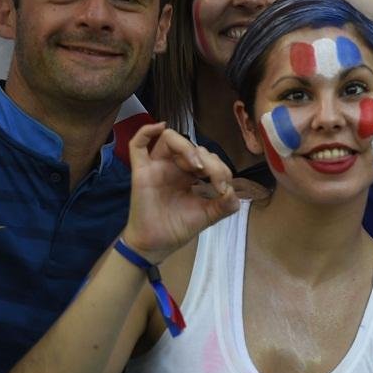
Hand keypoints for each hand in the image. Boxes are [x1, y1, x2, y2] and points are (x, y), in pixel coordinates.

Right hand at [122, 123, 239, 263]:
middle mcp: (173, 167)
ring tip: (197, 166)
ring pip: (169, 139)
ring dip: (187, 147)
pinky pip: (137, 145)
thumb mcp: (208, 215)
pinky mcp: (141, 172)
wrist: (156, 246)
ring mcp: (156, 167)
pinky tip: (159, 127)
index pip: (207, 158)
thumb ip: (225, 204)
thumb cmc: (178, 228)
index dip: (220, 168)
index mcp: (189, 174)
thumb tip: (234, 192)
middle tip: (216, 181)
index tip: (224, 189)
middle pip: (193, 147)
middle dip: (210, 161)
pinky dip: (147, 131)